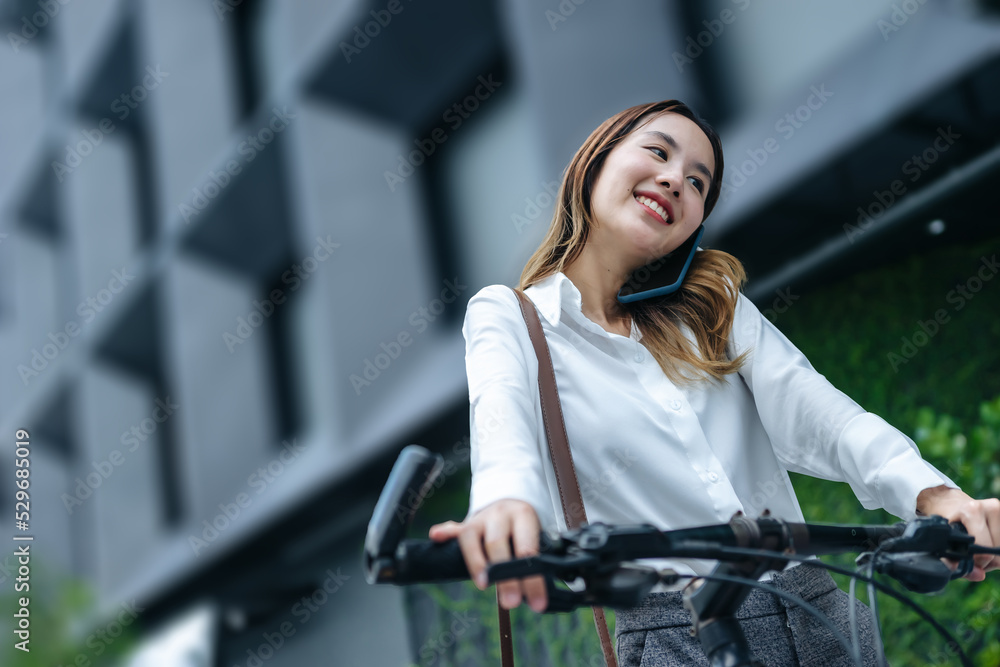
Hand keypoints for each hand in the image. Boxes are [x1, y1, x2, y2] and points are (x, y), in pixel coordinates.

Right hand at [428, 499, 547, 611]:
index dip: (533, 579)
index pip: (528, 550)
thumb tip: (537, 596)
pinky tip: (437, 536)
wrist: (510, 501)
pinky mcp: (465, 524)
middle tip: (511, 602)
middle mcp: (500, 514)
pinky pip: (453, 528)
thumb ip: (532, 560)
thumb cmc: (523, 529)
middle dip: (505, 576)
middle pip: (498, 543)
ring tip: (483, 584)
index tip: (537, 603)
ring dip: (476, 562)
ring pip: (471, 536)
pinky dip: (445, 532)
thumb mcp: (535, 537)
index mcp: (523, 516)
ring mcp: (480, 518)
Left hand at [916, 485, 999, 580]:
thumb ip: (954, 560)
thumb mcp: (944, 539)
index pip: (985, 547)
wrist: (953, 503)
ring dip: (996, 556)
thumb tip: (979, 575)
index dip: (978, 561)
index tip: (970, 560)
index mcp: (972, 510)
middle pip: (999, 552)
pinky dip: (999, 550)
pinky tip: (990, 544)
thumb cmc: (948, 523)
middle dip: (988, 561)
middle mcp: (990, 507)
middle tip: (975, 556)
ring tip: (982, 550)